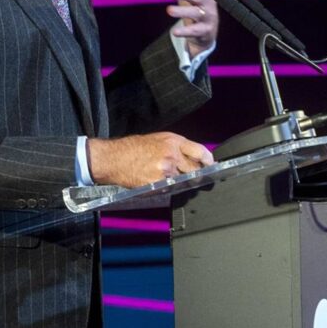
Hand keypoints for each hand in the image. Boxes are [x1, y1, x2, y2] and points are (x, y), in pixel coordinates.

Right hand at [86, 132, 213, 186]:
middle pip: (195, 170)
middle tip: (196, 175)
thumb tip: (195, 157)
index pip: (200, 152)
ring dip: (181, 181)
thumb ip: (179, 147)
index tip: (211, 165)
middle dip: (197, 173)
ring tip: (168, 175)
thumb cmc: (135, 147)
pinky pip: (171, 188)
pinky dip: (169, 187)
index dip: (209, 160)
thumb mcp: (160, 139)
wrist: (115, 158)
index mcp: (173, 142)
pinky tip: (159, 181)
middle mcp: (171, 156)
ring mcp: (165, 171)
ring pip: (183, 181)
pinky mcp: (157, 184)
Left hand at [167, 0, 218, 58]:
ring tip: (169, 10)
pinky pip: (195, 31)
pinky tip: (174, 32)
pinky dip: (185, 32)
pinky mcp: (204, 31)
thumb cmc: (197, 2)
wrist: (206, 30)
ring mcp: (207, 17)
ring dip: (182, 12)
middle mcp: (208, 1)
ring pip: (196, 13)